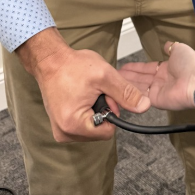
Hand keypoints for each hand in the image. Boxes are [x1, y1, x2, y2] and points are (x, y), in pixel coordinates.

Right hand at [16, 27, 149, 141]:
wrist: (50, 60)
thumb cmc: (72, 66)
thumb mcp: (105, 76)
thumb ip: (126, 93)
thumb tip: (144, 106)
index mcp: (73, 125)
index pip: (108, 132)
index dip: (111, 111)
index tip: (104, 94)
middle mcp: (64, 133)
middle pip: (100, 131)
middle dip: (103, 110)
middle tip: (94, 91)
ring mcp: (61, 130)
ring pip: (92, 128)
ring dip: (95, 110)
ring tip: (86, 92)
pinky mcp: (61, 125)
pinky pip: (83, 124)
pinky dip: (86, 111)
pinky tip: (81, 96)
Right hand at [119, 41, 194, 110]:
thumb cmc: (190, 64)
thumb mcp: (179, 49)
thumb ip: (170, 47)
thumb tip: (166, 45)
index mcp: (166, 68)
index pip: (147, 68)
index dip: (136, 67)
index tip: (124, 66)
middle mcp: (161, 80)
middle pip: (140, 78)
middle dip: (128, 76)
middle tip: (114, 74)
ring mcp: (158, 91)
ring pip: (138, 87)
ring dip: (126, 83)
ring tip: (114, 80)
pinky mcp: (156, 100)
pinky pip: (141, 96)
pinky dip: (131, 93)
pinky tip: (121, 89)